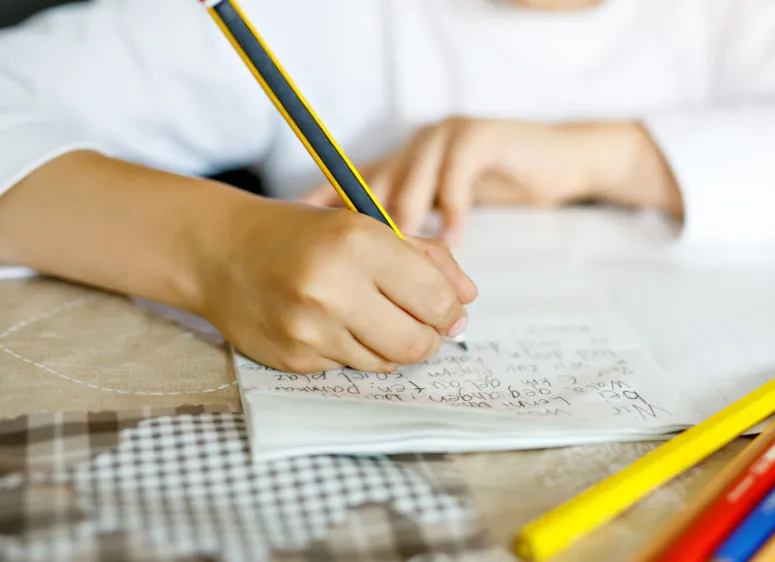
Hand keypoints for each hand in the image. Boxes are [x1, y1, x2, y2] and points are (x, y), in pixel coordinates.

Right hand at [198, 199, 477, 373]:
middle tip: (418, 322)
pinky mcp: (292, 359)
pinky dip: (353, 351)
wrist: (221, 252)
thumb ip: (427, 258)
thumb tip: (467, 300)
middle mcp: (332, 289)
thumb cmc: (304, 235)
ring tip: (368, 316)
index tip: (445, 307)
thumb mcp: (367, 226)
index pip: (436, 300)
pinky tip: (332, 325)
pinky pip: (349, 368)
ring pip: (386, 362)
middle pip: (417, 343)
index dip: (450, 309)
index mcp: (358, 244)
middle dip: (428, 337)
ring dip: (390, 345)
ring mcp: (309, 329)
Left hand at [300, 119, 625, 244]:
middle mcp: (415, 145)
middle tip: (356, 266)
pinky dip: (454, 211)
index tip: (300, 236)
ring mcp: (446, 137)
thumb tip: (375, 274)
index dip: (325, 206)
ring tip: (401, 260)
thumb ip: (414, 230)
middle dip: (367, 228)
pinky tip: (455, 241)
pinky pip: (458, 178)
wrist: (559, 160)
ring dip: (408, 223)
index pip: (352, 184)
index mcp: (402, 162)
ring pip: (413, 181)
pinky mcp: (480, 137)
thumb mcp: (448, 208)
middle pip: (378, 184)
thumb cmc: (500, 187)